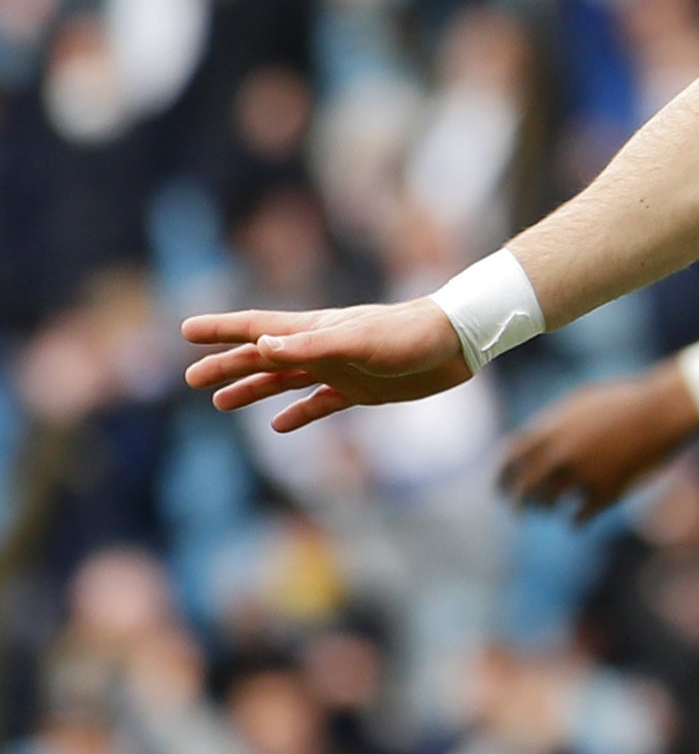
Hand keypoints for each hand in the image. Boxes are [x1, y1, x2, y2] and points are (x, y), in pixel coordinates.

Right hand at [182, 300, 472, 431]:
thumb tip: (262, 344)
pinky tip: (281, 426)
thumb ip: (311, 344)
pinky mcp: (363, 390)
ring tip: (220, 403)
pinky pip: (321, 404)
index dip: (222, 330)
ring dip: (253, 388)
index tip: (185, 329)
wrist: (459, 344)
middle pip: (262, 357)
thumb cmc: (411, 336)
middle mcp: (322, 347)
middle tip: (190, 378)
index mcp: (315, 330)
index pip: (257, 328)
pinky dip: (298, 413)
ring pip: (285, 380)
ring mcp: (340, 369)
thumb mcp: (359, 341)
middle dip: (226, 365)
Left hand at [499, 367, 698, 519]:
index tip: (501, 490)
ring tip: (553, 508)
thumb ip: (552, 423)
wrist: (663, 410)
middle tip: (522, 511)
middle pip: (524, 489)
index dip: (500, 478)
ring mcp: (582, 475)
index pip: (508, 461)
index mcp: (550, 430)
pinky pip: (578, 519)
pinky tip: (579, 519)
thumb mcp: (580, 402)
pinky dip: (576, 521)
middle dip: (519, 504)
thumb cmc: (625, 401)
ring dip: (548, 509)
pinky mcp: (605, 493)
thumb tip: (531, 444)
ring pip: (549, 504)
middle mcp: (560, 454)